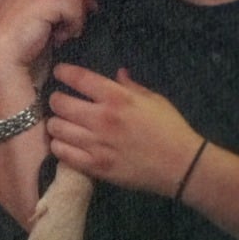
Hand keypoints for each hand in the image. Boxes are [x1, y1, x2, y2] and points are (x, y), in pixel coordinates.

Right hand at [0, 0, 94, 95]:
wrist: (3, 53)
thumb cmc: (21, 34)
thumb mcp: (38, 5)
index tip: (87, 10)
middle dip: (78, 7)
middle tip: (69, 27)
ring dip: (74, 19)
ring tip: (59, 34)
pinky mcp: (43, 0)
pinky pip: (74, 9)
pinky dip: (71, 26)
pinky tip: (58, 37)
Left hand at [47, 64, 204, 196]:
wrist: (182, 166)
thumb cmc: (170, 129)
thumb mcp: (154, 100)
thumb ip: (131, 86)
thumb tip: (117, 74)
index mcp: (117, 98)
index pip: (79, 78)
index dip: (64, 72)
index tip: (60, 72)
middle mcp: (102, 119)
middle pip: (60, 103)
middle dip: (56, 99)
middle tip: (60, 101)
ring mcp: (97, 144)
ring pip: (56, 128)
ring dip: (56, 123)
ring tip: (61, 123)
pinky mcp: (95, 167)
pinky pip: (63, 154)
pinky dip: (59, 146)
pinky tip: (65, 143)